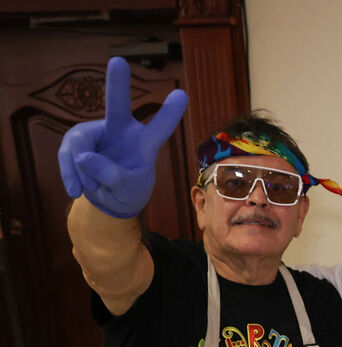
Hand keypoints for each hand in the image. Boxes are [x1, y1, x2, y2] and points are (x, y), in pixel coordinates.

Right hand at [57, 57, 187, 218]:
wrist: (107, 198)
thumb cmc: (128, 191)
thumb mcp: (128, 191)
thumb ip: (111, 176)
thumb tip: (83, 157)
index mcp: (144, 143)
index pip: (159, 128)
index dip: (169, 113)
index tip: (181, 94)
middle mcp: (121, 130)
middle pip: (117, 105)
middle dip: (117, 83)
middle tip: (118, 61)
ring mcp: (96, 132)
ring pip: (81, 147)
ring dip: (84, 175)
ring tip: (93, 189)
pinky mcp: (76, 140)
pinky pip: (68, 156)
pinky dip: (71, 176)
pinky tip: (75, 190)